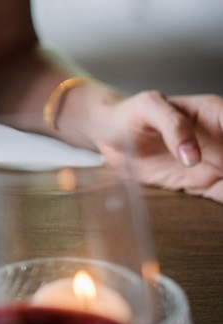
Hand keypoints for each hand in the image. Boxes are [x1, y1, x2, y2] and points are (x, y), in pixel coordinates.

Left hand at [98, 92, 222, 202]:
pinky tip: (216, 216)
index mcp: (218, 115)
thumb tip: (192, 156)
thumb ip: (173, 125)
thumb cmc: (132, 113)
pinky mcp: (204, 184)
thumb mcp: (148, 107)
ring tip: (216, 188)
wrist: (110, 134)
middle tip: (219, 178)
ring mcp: (218, 164)